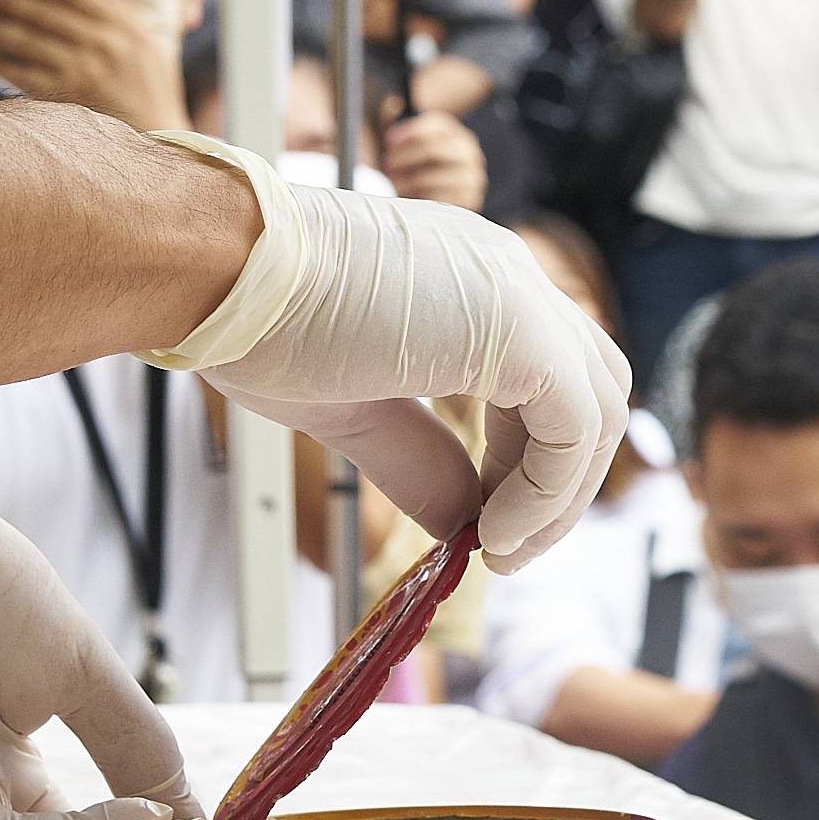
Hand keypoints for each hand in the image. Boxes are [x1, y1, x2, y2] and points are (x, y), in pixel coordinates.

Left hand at [0, 0, 192, 133]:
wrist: (160, 133)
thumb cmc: (153, 87)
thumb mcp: (150, 42)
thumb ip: (123, 8)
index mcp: (124, 25)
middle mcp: (105, 44)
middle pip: (45, 12)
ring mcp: (86, 70)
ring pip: (30, 40)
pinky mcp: (71, 96)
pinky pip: (28, 74)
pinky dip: (3, 63)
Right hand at [146, 136, 630, 572]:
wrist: (220, 270)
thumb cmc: (260, 321)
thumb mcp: (357, 409)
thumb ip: (422, 461)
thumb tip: (463, 526)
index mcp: (469, 283)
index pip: (546, 373)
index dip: (530, 459)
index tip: (485, 521)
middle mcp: (506, 275)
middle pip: (591, 385)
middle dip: (560, 480)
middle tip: (505, 545)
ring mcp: (518, 292)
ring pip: (598, 405)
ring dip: (560, 494)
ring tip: (499, 549)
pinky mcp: (518, 324)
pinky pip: (576, 423)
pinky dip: (549, 492)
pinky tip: (494, 532)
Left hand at [381, 110, 487, 210]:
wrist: (438, 200)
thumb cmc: (419, 169)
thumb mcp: (407, 144)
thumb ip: (396, 121)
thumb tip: (391, 105)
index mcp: (455, 133)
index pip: (435, 124)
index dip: (409, 130)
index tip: (389, 139)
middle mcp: (468, 152)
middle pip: (433, 148)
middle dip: (405, 156)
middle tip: (387, 164)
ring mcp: (472, 177)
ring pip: (432, 177)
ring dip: (407, 181)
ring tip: (394, 182)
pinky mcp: (469, 200)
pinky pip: (438, 200)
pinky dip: (419, 199)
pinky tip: (408, 197)